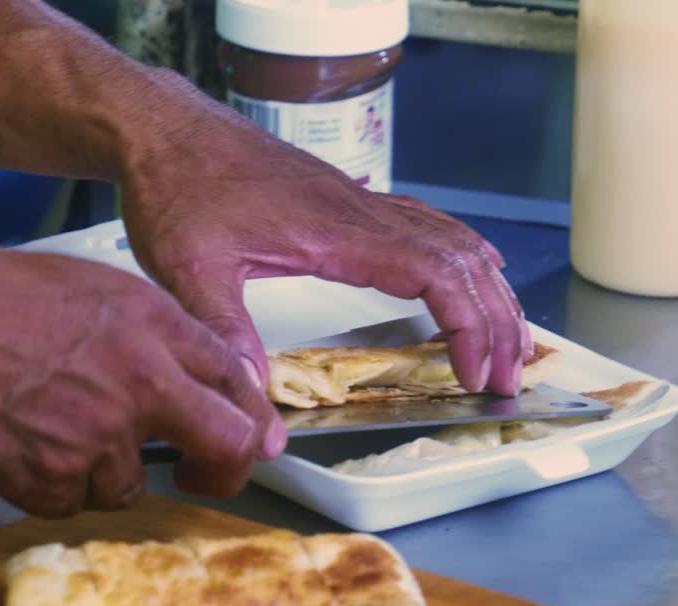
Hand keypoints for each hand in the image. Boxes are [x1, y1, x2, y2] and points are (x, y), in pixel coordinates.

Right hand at [0, 236, 282, 515]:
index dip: (250, 415)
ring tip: (55, 425)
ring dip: (105, 470)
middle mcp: (141, 383)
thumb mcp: (101, 289)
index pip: (237, 380)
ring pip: (132, 485)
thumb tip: (206, 376)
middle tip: (202, 474)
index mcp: (156, 327)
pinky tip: (24, 442)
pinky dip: (54, 486)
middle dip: (224, 470)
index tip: (251, 435)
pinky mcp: (51, 480)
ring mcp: (98, 436)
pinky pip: (74, 503)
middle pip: (225, 446)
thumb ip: (162, 333)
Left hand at [118, 106, 532, 445]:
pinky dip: (465, 256)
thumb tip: (253, 403)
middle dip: (497, 321)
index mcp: (339, 232)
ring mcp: (362, 204)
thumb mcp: (190, 270)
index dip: (469, 325)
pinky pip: (429, 226)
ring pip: (454, 241)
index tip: (477, 372)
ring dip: (489, 292)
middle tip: (509, 377)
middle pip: (463, 261)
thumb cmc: (179, 188)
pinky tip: (477, 270)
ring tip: (510, 339)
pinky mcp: (350, 202)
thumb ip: (226, 335)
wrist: (168, 129)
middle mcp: (364, 213)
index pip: (436, 274)